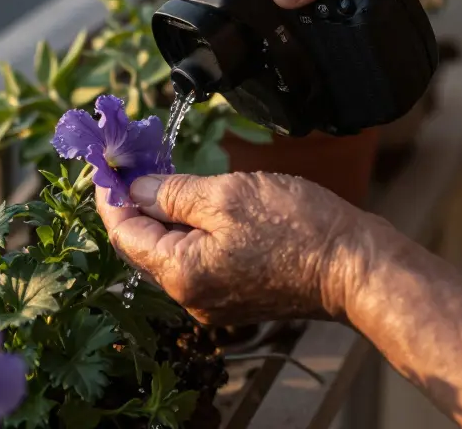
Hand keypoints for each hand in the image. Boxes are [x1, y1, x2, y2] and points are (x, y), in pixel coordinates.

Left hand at [97, 171, 379, 325]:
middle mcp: (189, 296)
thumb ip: (173, 192)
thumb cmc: (299, 229)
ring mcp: (213, 300)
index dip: (109, 196)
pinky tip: (193, 202)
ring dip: (160, 214)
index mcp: (180, 272)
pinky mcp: (235, 296)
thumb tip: (135, 189)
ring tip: (161, 173)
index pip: (122, 234)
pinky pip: (195, 259)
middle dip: (132, 203)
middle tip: (131, 161)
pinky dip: (186, 230)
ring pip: (168, 252)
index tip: (104, 163)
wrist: (357, 268)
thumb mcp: (227, 195)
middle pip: (141, 247)